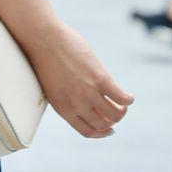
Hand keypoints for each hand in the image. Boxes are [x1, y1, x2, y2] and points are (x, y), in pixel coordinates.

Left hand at [27, 22, 132, 138]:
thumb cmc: (45, 58)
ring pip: (114, 114)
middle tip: (116, 111)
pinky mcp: (100, 79)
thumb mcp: (53, 86)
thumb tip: (83, 101)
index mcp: (63, 108)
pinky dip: (128, 99)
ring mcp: (89, 92)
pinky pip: (121, 97)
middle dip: (112, 121)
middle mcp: (76, 104)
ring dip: (122, 111)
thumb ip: (67, 97)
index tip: (109, 129)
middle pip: (102, 124)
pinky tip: (128, 96)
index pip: (87, 131)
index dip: (101, 133)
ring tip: (122, 104)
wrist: (42, 39)